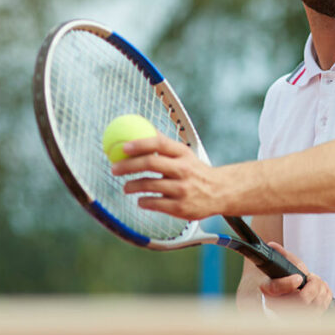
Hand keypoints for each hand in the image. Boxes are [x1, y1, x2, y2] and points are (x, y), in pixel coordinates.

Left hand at [109, 134, 232, 219]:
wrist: (220, 192)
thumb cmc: (195, 171)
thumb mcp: (184, 154)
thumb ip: (164, 143)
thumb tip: (142, 126)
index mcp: (183, 153)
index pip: (159, 143)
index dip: (139, 143)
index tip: (123, 147)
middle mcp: (183, 169)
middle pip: (151, 163)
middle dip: (128, 165)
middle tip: (114, 169)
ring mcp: (182, 189)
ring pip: (149, 185)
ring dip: (132, 186)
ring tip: (126, 187)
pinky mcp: (181, 207)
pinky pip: (154, 204)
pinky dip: (143, 202)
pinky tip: (140, 200)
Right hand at [259, 242, 333, 313]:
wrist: (280, 304)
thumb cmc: (279, 284)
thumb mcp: (277, 268)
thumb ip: (279, 256)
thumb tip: (273, 246)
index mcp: (268, 291)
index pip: (276, 288)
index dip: (288, 283)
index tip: (299, 278)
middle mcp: (279, 307)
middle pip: (301, 299)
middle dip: (313, 285)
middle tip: (312, 277)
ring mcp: (293, 316)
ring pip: (315, 305)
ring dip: (321, 289)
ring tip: (316, 281)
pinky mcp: (307, 320)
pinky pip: (322, 309)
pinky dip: (326, 295)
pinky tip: (321, 289)